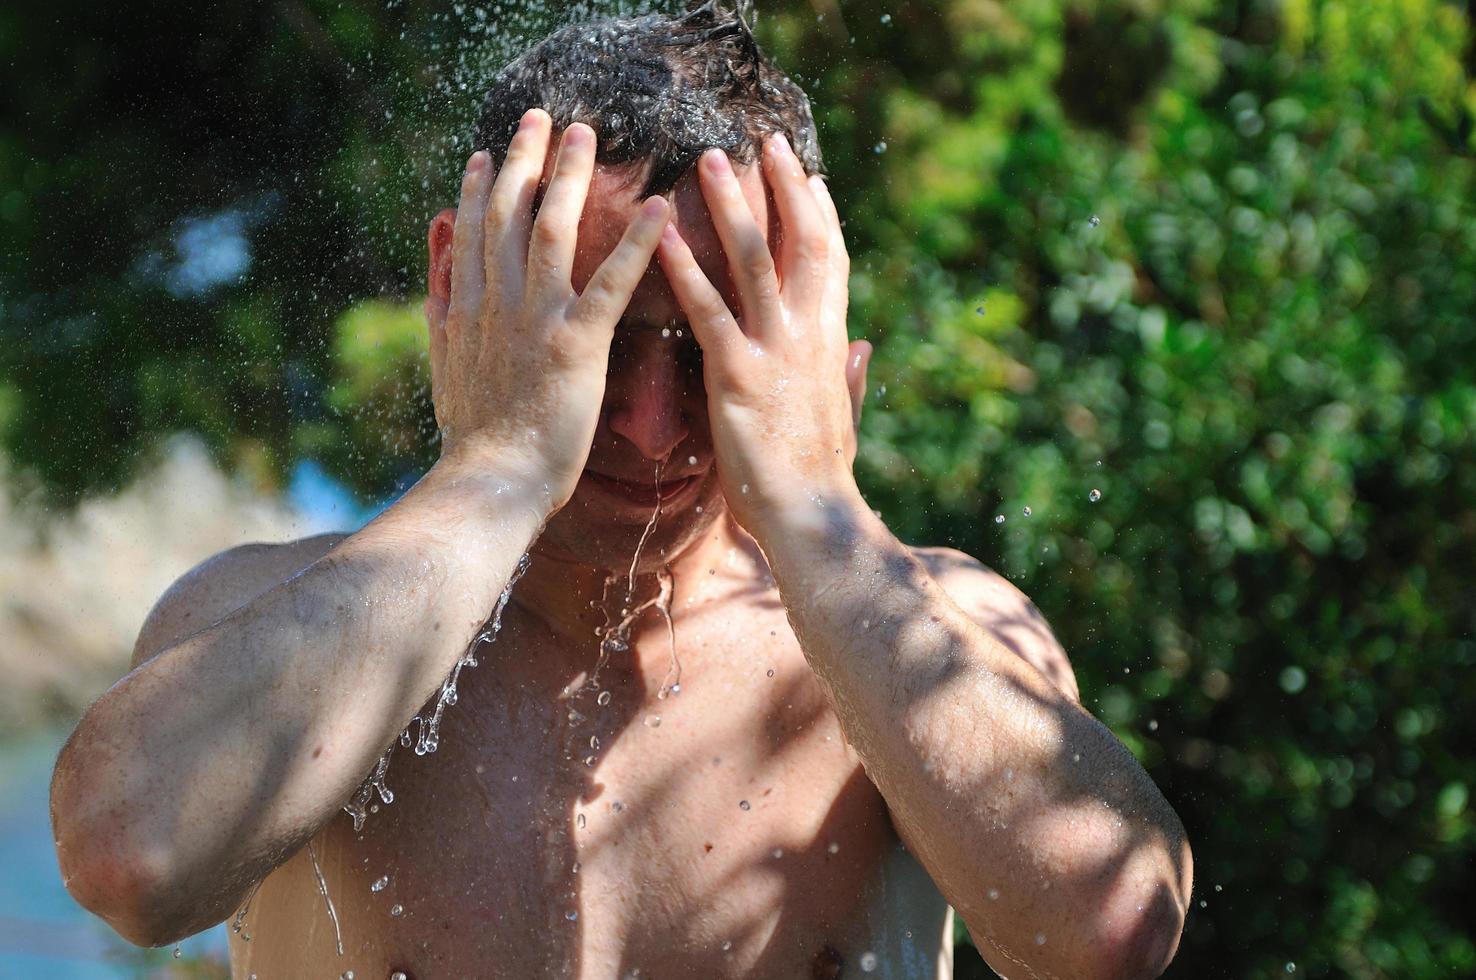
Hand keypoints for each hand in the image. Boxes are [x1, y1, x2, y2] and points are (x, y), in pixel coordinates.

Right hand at [425, 109, 670, 510]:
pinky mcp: (577, 343)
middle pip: (508, 213)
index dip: (478, 187)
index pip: (471, 233)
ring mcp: (537, 319)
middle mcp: (497, 302)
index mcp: (467, 309)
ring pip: (552, 230)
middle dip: (523, 160)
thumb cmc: (474, 439)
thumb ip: (440, 306)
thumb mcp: (444, 366)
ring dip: (570, 177)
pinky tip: (660, 208)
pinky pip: (611, 282)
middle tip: (541, 117)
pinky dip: (637, 242)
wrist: (490, 482)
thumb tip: (434, 261)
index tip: (485, 153)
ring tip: (588, 135)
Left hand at [655, 133, 869, 533]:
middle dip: (785, 187)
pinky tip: (661, 236)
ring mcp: (775, 351)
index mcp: (829, 343)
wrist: (813, 518)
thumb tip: (864, 346)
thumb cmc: (820, 477)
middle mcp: (809, 335)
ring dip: (732, 205)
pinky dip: (685, 269)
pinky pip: (709, 311)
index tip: (811, 174)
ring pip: (756, 261)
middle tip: (763, 141)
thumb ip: (849, 377)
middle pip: (803, 241)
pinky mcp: (739, 375)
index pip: (831, 262)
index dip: (821, 214)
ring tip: (707, 162)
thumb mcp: (842, 419)